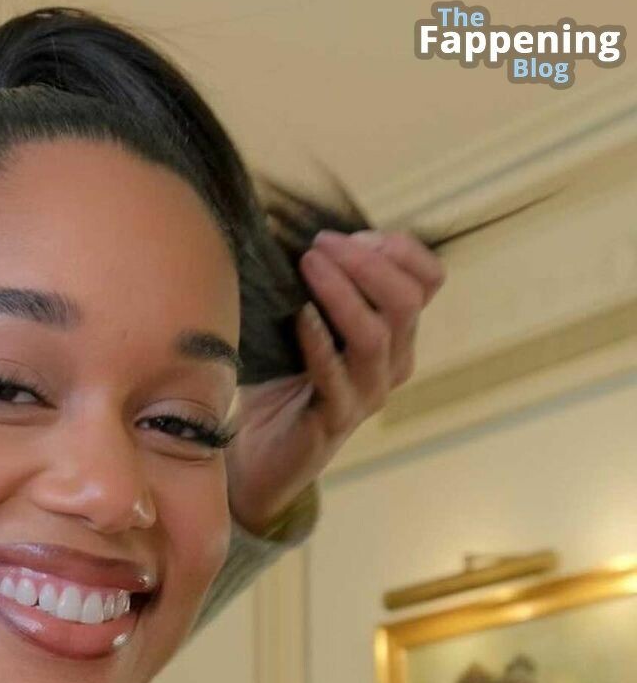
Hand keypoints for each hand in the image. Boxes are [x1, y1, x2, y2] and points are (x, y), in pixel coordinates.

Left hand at [226, 229, 444, 535]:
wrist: (255, 454)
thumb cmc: (278, 382)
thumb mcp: (304, 321)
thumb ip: (318, 282)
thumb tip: (302, 227)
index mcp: (396, 334)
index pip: (428, 279)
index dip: (396, 248)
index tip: (348, 235)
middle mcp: (392, 363)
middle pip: (407, 300)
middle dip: (366, 262)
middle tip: (321, 245)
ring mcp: (367, 394)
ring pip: (378, 334)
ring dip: (343, 291)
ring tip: (308, 265)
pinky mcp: (335, 420)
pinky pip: (336, 375)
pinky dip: (319, 340)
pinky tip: (300, 316)